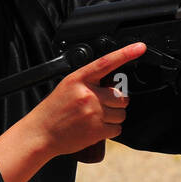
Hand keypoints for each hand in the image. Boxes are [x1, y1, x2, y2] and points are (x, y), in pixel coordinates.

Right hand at [26, 42, 145, 158]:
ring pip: (121, 114)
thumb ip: (89, 83)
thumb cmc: (53, 111)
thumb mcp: (67, 88)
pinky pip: (117, 129)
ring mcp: (93, 112)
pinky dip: (110, 130)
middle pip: (121, 96)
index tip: (139, 47)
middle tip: (101, 106)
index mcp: (78, 80)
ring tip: (96, 118)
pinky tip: (96, 129)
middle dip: (116, 103)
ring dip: (114, 118)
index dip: (125, 54)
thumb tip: (113, 86)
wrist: (41, 133)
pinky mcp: (96, 130)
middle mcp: (87, 94)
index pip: (106, 62)